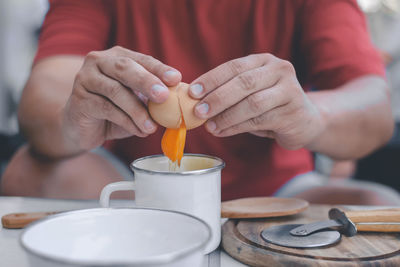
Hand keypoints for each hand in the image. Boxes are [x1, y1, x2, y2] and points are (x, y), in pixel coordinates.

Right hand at [63, 46, 181, 151]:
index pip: (142, 59)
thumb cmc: (115, 111)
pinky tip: (138, 131)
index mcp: (117, 56)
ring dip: (138, 110)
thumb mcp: (137, 101)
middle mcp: (99, 62)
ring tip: (152, 127)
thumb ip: (152, 97)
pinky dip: (126, 121)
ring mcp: (86, 78)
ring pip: (116, 91)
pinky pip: (107, 109)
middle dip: (147, 82)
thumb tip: (180, 100)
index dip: (159, 69)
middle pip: (125, 68)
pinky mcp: (79, 99)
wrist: (83, 127)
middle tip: (164, 96)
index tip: (176, 79)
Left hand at [189, 53, 323, 149]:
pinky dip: (236, 128)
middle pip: (244, 83)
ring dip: (226, 117)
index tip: (192, 92)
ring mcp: (290, 91)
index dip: (211, 79)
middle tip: (198, 112)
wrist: (305, 121)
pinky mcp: (293, 113)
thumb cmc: (269, 105)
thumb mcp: (251, 91)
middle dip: (217, 98)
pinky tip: (223, 132)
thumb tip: (195, 102)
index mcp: (264, 61)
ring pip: (252, 104)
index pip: (234, 67)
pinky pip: (259, 121)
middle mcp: (280, 70)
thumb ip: (229, 91)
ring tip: (209, 127)